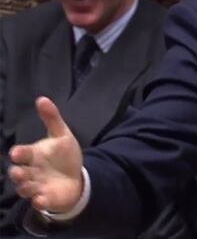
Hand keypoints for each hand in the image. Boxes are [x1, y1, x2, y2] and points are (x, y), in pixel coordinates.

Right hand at [8, 97, 82, 212]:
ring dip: (26, 188)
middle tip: (18, 171)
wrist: (75, 176)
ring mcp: (37, 186)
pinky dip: (39, 201)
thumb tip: (42, 98)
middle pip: (19, 173)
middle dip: (17, 173)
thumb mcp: (61, 135)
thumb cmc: (63, 155)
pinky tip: (41, 200)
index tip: (17, 152)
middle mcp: (31, 172)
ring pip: (25, 188)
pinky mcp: (45, 198)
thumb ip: (52, 119)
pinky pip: (39, 202)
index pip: (23, 154)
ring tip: (29, 186)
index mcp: (33, 155)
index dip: (19, 153)